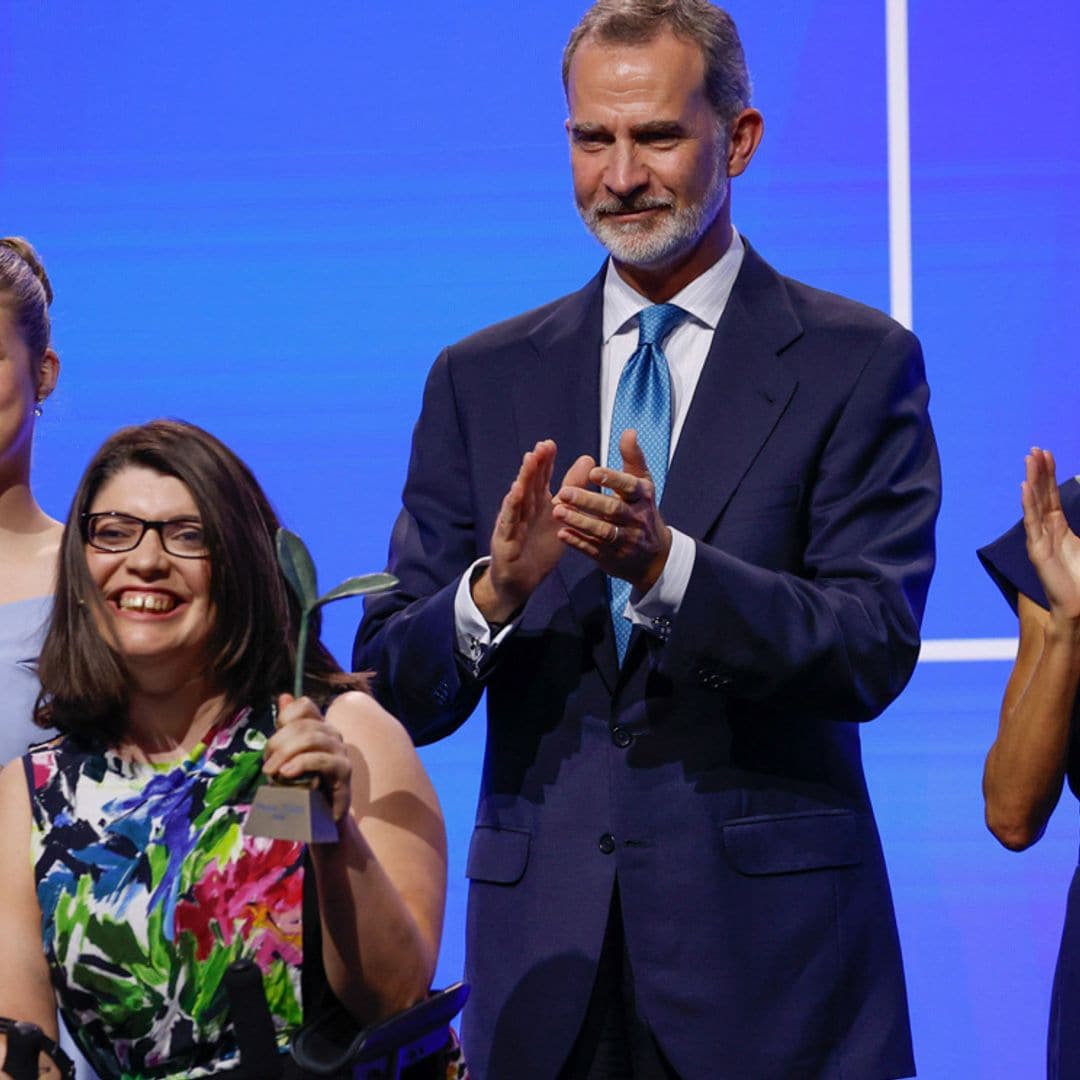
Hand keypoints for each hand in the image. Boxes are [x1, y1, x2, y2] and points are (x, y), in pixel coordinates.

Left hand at [263, 694, 352, 821]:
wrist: (319, 820)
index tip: (272, 743)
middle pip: (303, 724)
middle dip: (278, 742)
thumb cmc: (303, 786)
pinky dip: (300, 764)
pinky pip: (321, 760)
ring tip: (272, 772)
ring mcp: (340, 752)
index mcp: (319, 727)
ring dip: (285, 753)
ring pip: (311, 738)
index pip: (305, 706)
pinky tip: (286, 774)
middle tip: (266, 765)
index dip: (285, 717)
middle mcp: (333, 735)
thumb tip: (284, 696)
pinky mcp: (343, 771)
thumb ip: (287, 729)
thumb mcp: (289, 757)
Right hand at [474, 440, 592, 623]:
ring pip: (518, 498)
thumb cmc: (538, 547)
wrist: (519, 582)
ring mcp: (512, 524)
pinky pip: (509, 521)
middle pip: (529, 484)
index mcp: (536, 504)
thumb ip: (572, 488)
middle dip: (535, 465)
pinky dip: (512, 506)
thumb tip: (588, 459)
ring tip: (529, 461)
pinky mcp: (505, 540)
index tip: (550, 444)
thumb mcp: (560, 516)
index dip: (545, 462)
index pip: (540, 479)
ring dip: (523, 479)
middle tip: (542, 447)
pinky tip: (515, 492)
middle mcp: (523, 510)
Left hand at [553, 429, 671, 592]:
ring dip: (579, 522)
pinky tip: (561, 534)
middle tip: (563, 492)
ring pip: (602, 532)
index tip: (593, 472)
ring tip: (557, 511)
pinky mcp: (613, 558)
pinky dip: (578, 543)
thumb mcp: (643, 485)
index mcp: (643, 498)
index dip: (613, 480)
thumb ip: (633, 458)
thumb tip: (628, 431)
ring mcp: (625, 541)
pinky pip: (594, 550)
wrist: (654, 556)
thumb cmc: (642, 510)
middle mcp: (636, 520)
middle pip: (612, 510)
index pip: (630, 487)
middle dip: (588, 501)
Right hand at [1023, 447, 1079, 622]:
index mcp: (1060, 528)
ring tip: (1029, 460)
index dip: (1048, 474)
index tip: (1046, 453)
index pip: (1051, 495)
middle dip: (1038, 472)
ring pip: (1034, 505)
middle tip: (1035, 450)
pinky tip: (1024, 487)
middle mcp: (1047, 531)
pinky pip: (1031, 523)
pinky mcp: (1037, 551)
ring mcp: (1040, 540)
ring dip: (1032, 481)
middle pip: (1041, 495)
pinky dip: (1027, 504)